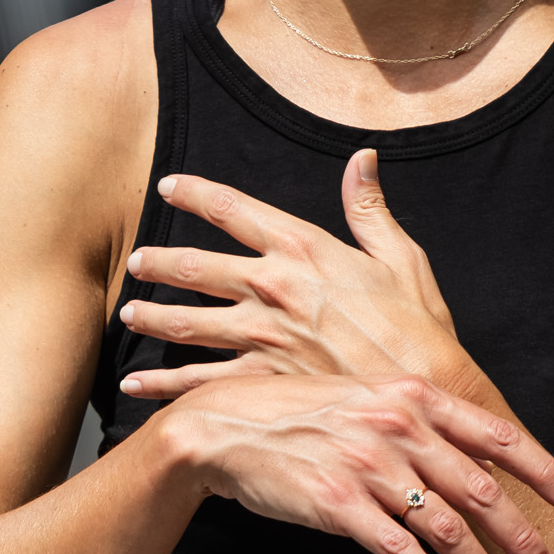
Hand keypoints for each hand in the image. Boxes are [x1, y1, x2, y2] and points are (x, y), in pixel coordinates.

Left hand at [119, 151, 466, 394]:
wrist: (425, 393)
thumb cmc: (419, 327)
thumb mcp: (401, 257)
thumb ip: (369, 208)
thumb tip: (362, 159)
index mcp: (303, 248)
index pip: (234, 210)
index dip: (196, 193)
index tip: (169, 186)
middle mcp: (274, 287)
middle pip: (196, 267)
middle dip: (159, 263)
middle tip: (135, 262)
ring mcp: (263, 336)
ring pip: (188, 322)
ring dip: (152, 317)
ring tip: (128, 314)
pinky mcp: (263, 382)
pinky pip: (200, 381)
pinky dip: (163, 385)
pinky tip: (135, 385)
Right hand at [165, 369, 553, 553]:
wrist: (222, 427)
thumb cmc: (296, 413)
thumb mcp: (364, 396)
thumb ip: (418, 418)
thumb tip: (469, 453)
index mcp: (412, 396)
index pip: (496, 434)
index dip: (543, 470)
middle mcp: (398, 427)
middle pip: (480, 489)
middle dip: (521, 537)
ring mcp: (368, 466)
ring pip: (445, 526)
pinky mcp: (337, 504)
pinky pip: (397, 549)